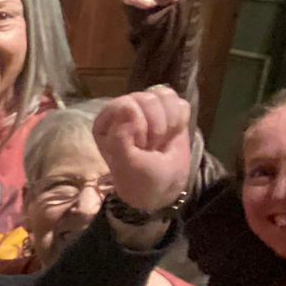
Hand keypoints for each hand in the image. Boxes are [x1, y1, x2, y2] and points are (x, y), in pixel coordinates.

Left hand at [94, 86, 192, 215]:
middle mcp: (124, 111)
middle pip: (147, 98)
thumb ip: (120, 136)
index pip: (124, 104)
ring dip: (168, 124)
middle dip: (155, 126)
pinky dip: (180, 121)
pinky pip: (180, 103)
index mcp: (105, 122)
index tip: (139, 146)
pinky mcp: (169, 111)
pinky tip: (172, 135)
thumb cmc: (139, 178)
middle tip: (150, 147)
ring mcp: (147, 109)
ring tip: (160, 142)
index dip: (138, 126)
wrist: (164, 187)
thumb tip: (128, 105)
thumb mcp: (125, 163)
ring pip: (164, 97)